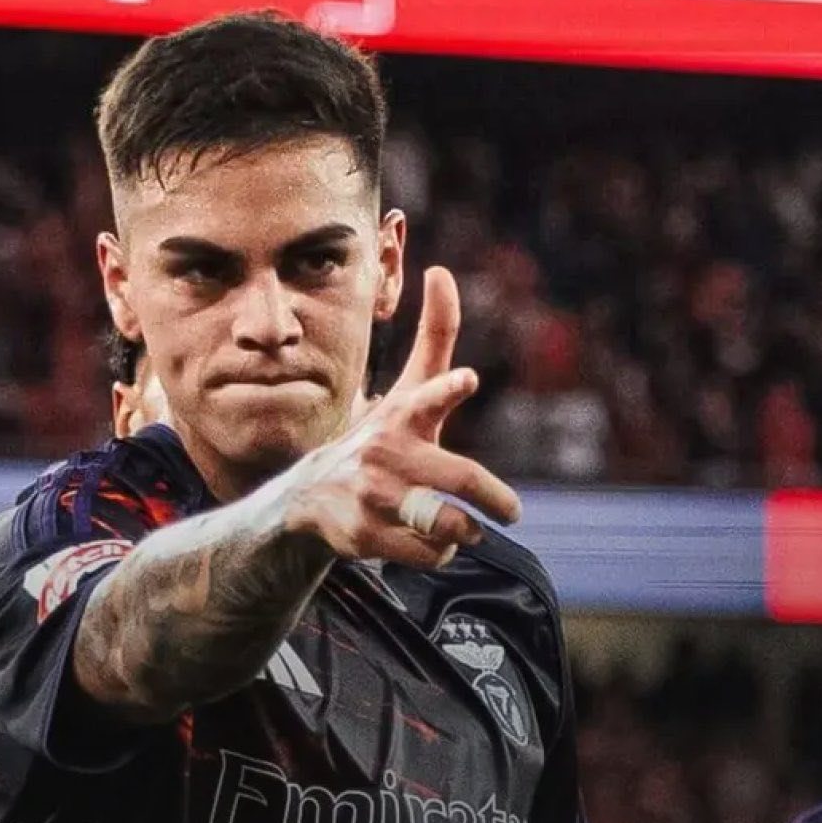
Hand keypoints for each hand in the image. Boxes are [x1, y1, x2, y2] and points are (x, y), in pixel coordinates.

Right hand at [285, 267, 520, 570]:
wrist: (310, 495)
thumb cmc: (381, 435)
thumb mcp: (405, 389)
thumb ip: (435, 337)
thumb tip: (441, 270)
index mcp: (403, 416)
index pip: (428, 396)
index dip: (448, 389)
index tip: (468, 379)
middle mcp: (388, 454)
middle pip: (458, 478)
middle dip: (494, 498)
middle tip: (512, 511)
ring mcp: (375, 497)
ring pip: (449, 524)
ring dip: (465, 529)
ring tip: (463, 526)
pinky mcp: (366, 535)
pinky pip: (430, 552)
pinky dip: (442, 551)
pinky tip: (431, 541)